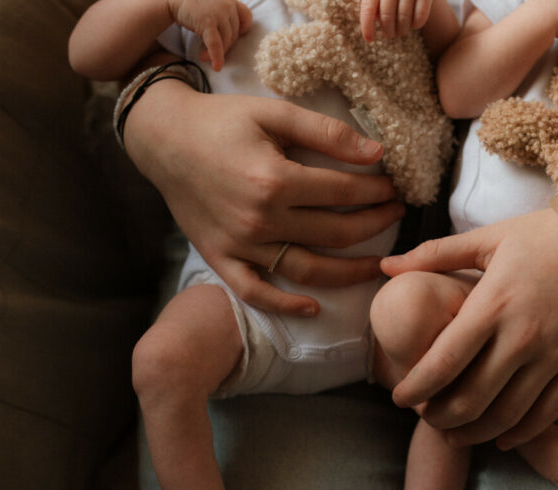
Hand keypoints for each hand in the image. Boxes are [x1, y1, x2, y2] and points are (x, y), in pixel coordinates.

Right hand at [124, 80, 405, 315]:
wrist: (163, 139)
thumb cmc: (220, 122)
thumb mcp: (273, 113)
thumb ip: (326, 132)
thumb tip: (376, 151)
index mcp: (274, 180)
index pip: (343, 192)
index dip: (376, 191)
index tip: (394, 188)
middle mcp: (260, 219)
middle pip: (334, 233)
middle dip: (375, 225)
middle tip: (395, 216)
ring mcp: (240, 244)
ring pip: (307, 270)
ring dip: (350, 272)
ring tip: (377, 265)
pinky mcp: (221, 259)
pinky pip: (257, 292)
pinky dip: (285, 306)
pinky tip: (314, 307)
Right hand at [167, 0, 252, 70]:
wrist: (174, 0)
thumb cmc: (195, 6)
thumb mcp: (215, 5)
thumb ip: (226, 16)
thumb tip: (232, 41)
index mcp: (231, 1)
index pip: (246, 16)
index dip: (242, 29)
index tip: (235, 36)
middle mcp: (228, 5)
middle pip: (234, 34)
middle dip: (224, 47)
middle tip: (211, 53)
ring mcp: (219, 13)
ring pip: (226, 41)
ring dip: (217, 54)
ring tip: (204, 57)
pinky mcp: (208, 21)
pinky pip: (216, 44)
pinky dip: (217, 57)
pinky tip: (216, 67)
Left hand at [360, 0, 432, 40]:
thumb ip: (372, 1)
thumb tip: (373, 20)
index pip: (368, 8)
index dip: (367, 26)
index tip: (369, 39)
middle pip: (386, 15)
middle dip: (387, 30)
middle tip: (389, 34)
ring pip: (403, 17)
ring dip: (401, 29)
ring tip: (401, 31)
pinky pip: (421, 15)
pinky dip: (416, 24)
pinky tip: (414, 25)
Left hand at [381, 209, 557, 448]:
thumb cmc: (549, 233)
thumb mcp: (489, 237)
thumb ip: (435, 254)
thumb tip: (386, 267)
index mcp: (493, 304)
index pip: (442, 361)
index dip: (416, 388)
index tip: (399, 397)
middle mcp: (522, 338)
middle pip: (470, 398)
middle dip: (439, 416)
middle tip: (425, 418)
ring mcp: (555, 357)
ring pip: (506, 415)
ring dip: (474, 432)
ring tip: (454, 435)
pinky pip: (546, 414)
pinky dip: (519, 433)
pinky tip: (501, 437)